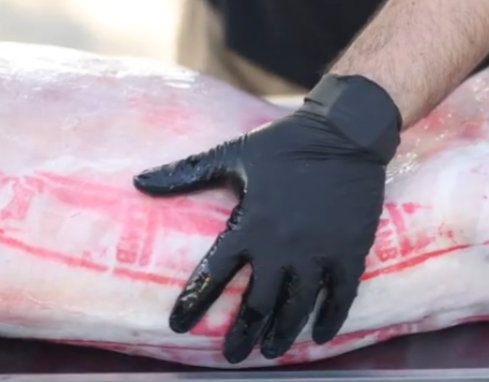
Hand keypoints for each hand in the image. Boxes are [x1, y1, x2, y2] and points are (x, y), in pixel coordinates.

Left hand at [134, 74, 402, 363]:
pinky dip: (330, 319)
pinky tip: (320, 337)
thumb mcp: (232, 154)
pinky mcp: (349, 251)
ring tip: (270, 352)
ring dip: (281, 334)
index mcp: (249, 224)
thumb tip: (138, 181)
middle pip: (257, 303)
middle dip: (242, 334)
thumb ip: (187, 173)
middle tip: (232, 355)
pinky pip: (340, 296)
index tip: (179, 326)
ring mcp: (318, 252)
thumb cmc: (284, 143)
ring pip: (296, 307)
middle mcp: (282, 246)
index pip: (213, 274)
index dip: (194, 303)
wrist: (344, 132)